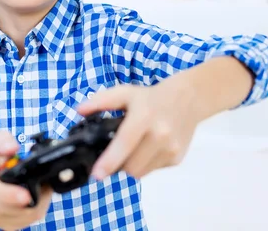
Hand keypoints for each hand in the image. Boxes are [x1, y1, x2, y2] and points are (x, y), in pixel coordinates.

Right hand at [0, 130, 52, 230]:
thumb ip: (3, 141)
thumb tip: (11, 148)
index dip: (10, 195)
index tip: (26, 196)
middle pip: (13, 209)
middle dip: (35, 198)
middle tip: (46, 184)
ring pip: (25, 217)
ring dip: (39, 202)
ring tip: (42, 186)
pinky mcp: (6, 225)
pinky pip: (28, 221)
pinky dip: (37, 209)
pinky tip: (37, 196)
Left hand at [76, 83, 201, 179]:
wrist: (188, 99)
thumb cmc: (151, 97)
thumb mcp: (124, 93)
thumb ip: (100, 101)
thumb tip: (79, 111)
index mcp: (144, 117)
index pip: (125, 143)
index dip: (109, 161)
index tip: (97, 174)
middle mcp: (160, 135)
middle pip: (131, 166)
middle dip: (117, 165)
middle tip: (113, 154)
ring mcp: (171, 149)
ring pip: (141, 172)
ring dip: (131, 166)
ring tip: (132, 148)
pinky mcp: (177, 159)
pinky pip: (153, 170)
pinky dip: (145, 164)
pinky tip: (147, 148)